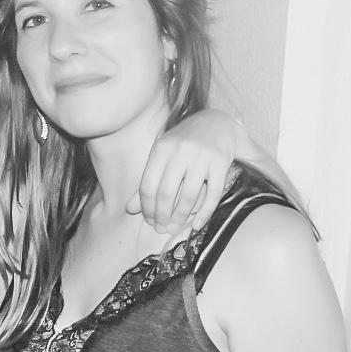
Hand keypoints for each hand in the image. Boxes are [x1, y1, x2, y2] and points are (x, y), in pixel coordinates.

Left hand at [129, 109, 244, 232]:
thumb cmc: (183, 144)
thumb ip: (147, 182)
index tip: (149, 221)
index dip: (146, 208)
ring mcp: (202, 157)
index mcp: (161, 148)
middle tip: (161, 229)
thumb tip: (129, 209)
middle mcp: (181, 151)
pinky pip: (213, 194)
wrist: (217, 122)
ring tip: (175, 228)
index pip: (148, 186)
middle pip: (166, 193)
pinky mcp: (221, 163)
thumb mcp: (161, 156)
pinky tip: (197, 224)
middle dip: (162, 216)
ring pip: (189, 196)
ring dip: (181, 216)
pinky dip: (205, 213)